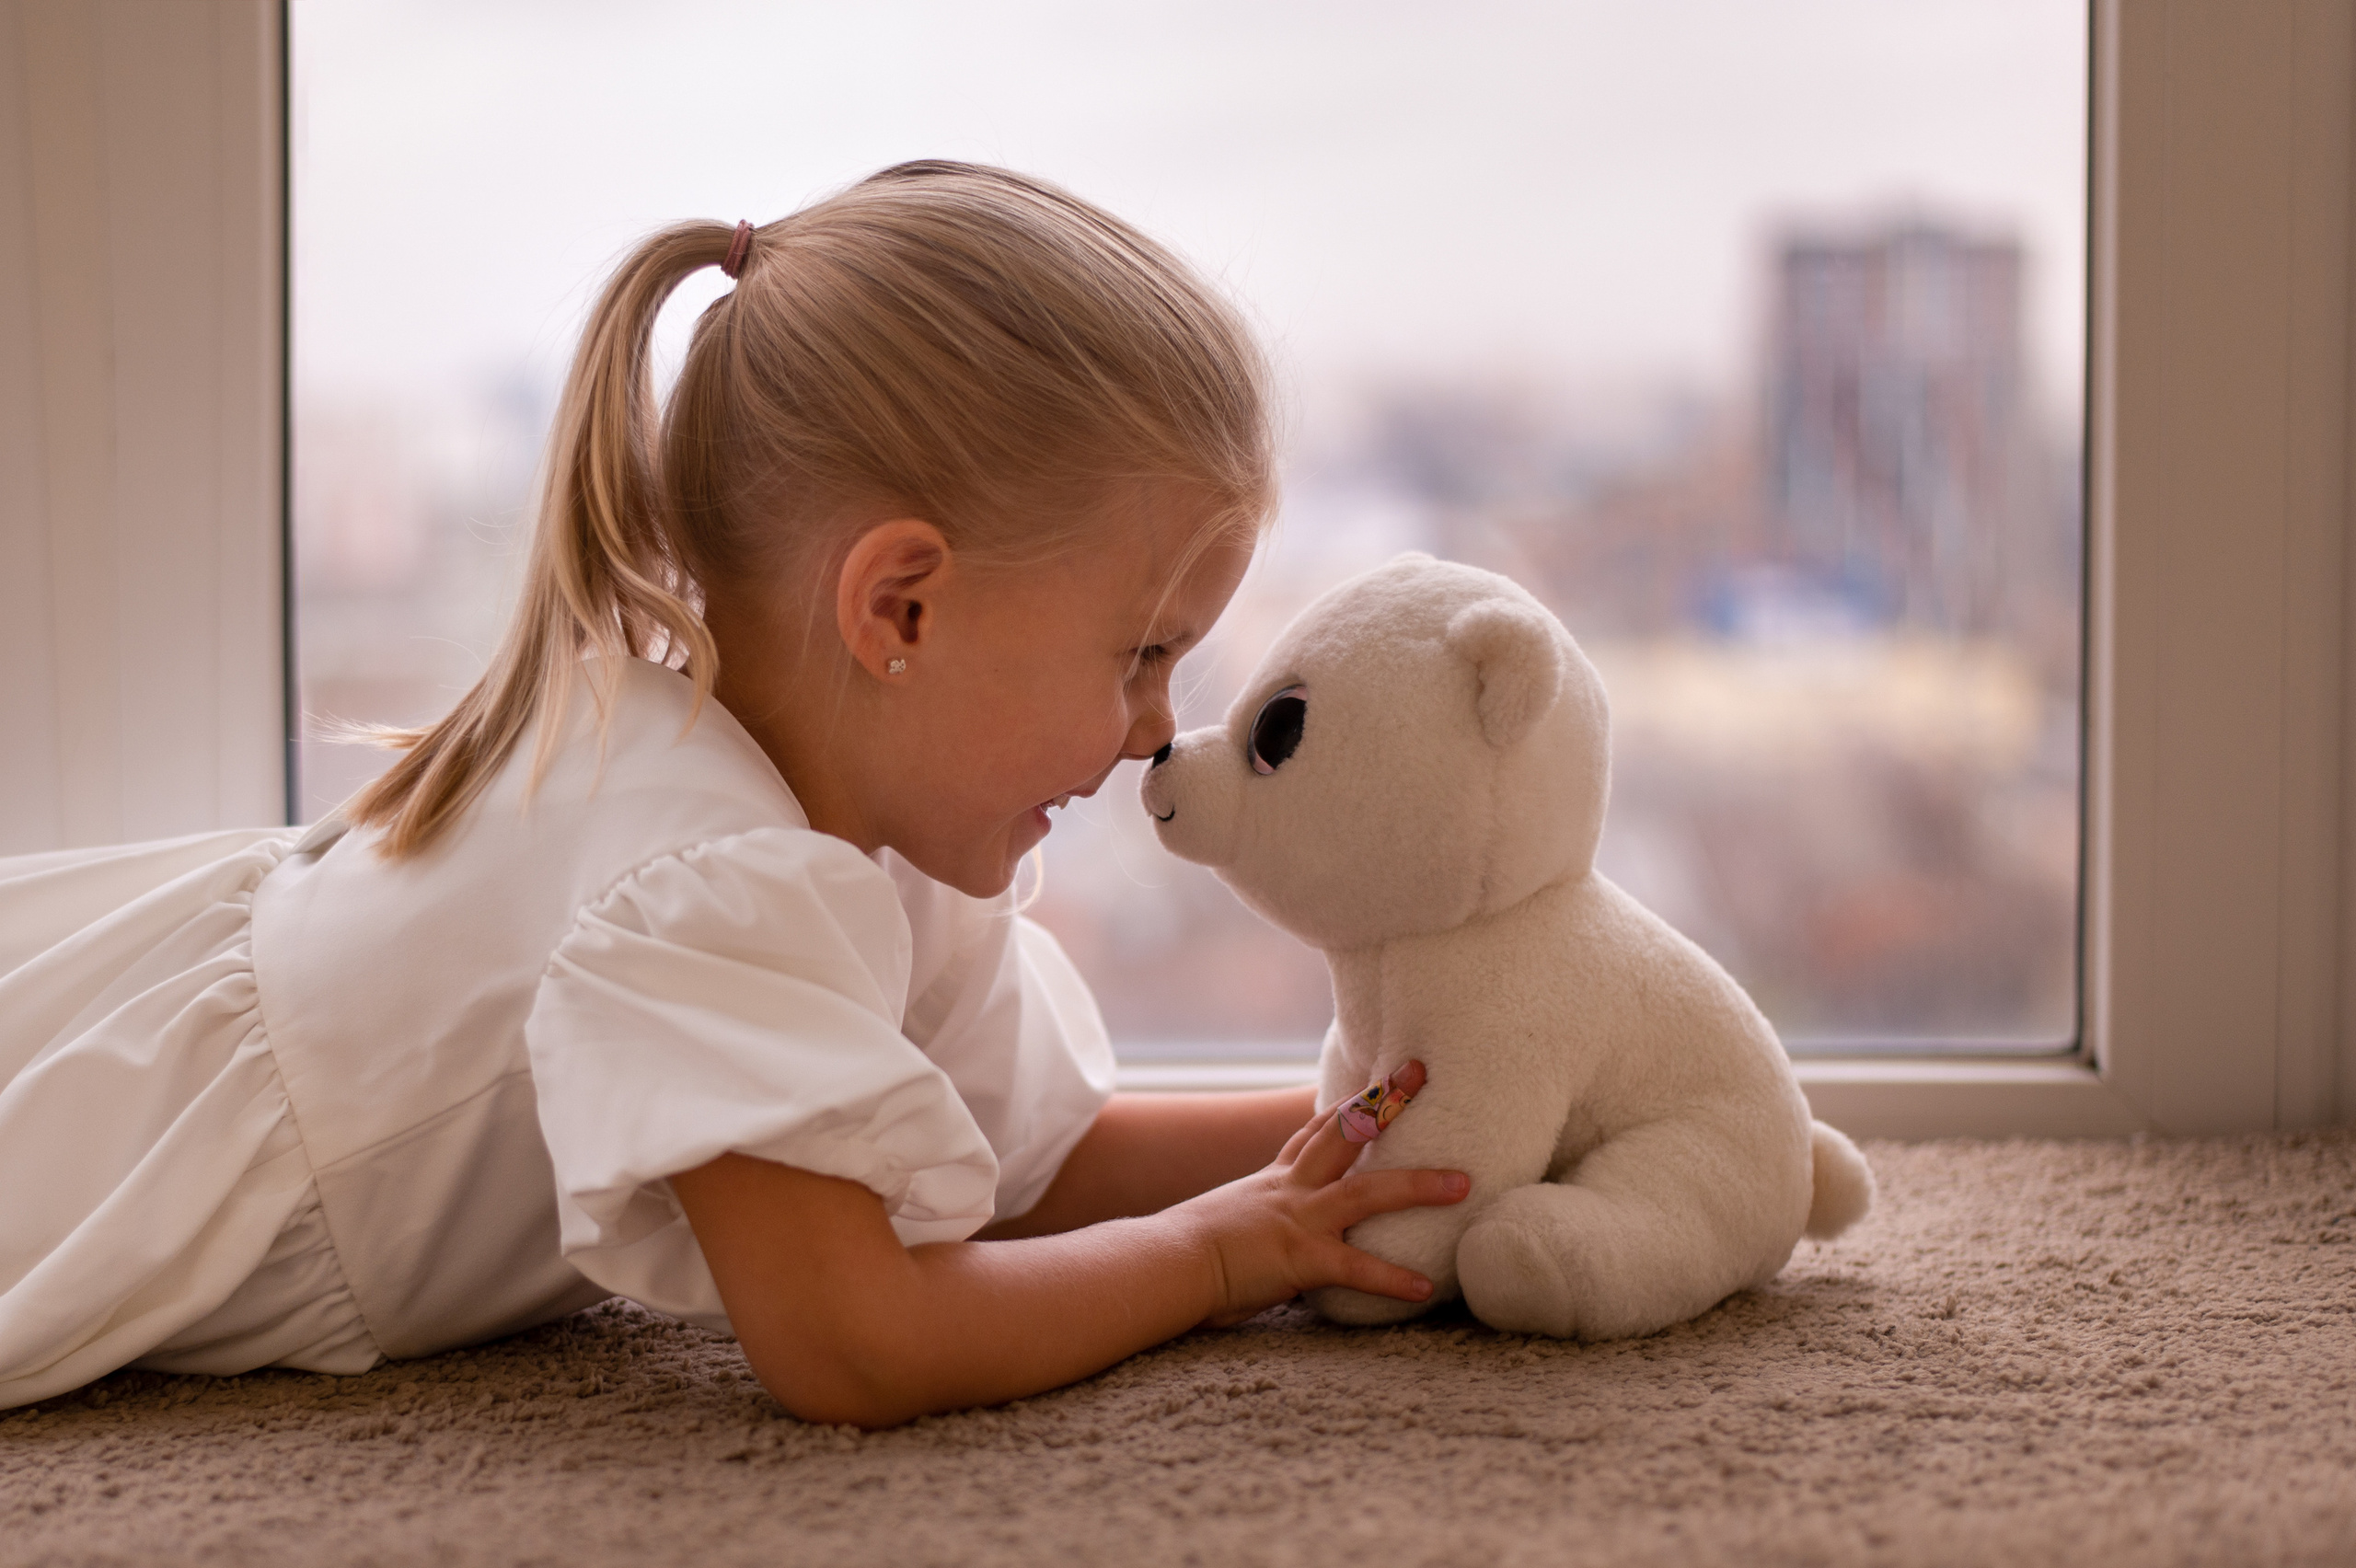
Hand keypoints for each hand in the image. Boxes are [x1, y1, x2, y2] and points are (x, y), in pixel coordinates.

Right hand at [1171, 1062, 1465, 1327]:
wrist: (1162, 1265)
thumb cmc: (1184, 1253)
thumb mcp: (1226, 1221)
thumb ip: (1254, 1220)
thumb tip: (1261, 1235)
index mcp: (1274, 1181)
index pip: (1317, 1131)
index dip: (1351, 1105)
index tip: (1381, 1079)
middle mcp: (1290, 1189)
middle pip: (1345, 1134)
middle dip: (1385, 1103)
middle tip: (1421, 1073)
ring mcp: (1298, 1219)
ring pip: (1366, 1192)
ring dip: (1417, 1186)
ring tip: (1462, 1184)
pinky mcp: (1300, 1258)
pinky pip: (1356, 1267)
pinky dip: (1392, 1278)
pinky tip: (1426, 1287)